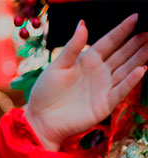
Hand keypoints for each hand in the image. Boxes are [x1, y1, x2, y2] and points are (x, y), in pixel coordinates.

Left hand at [25, 14, 147, 150]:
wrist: (40, 120)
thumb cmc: (45, 93)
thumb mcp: (57, 66)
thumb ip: (72, 47)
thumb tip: (83, 24)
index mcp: (87, 60)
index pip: (109, 41)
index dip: (123, 30)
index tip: (137, 17)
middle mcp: (99, 72)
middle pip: (123, 54)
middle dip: (138, 41)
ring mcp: (104, 87)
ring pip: (126, 69)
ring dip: (140, 57)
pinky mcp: (105, 104)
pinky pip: (121, 90)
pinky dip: (131, 81)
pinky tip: (141, 70)